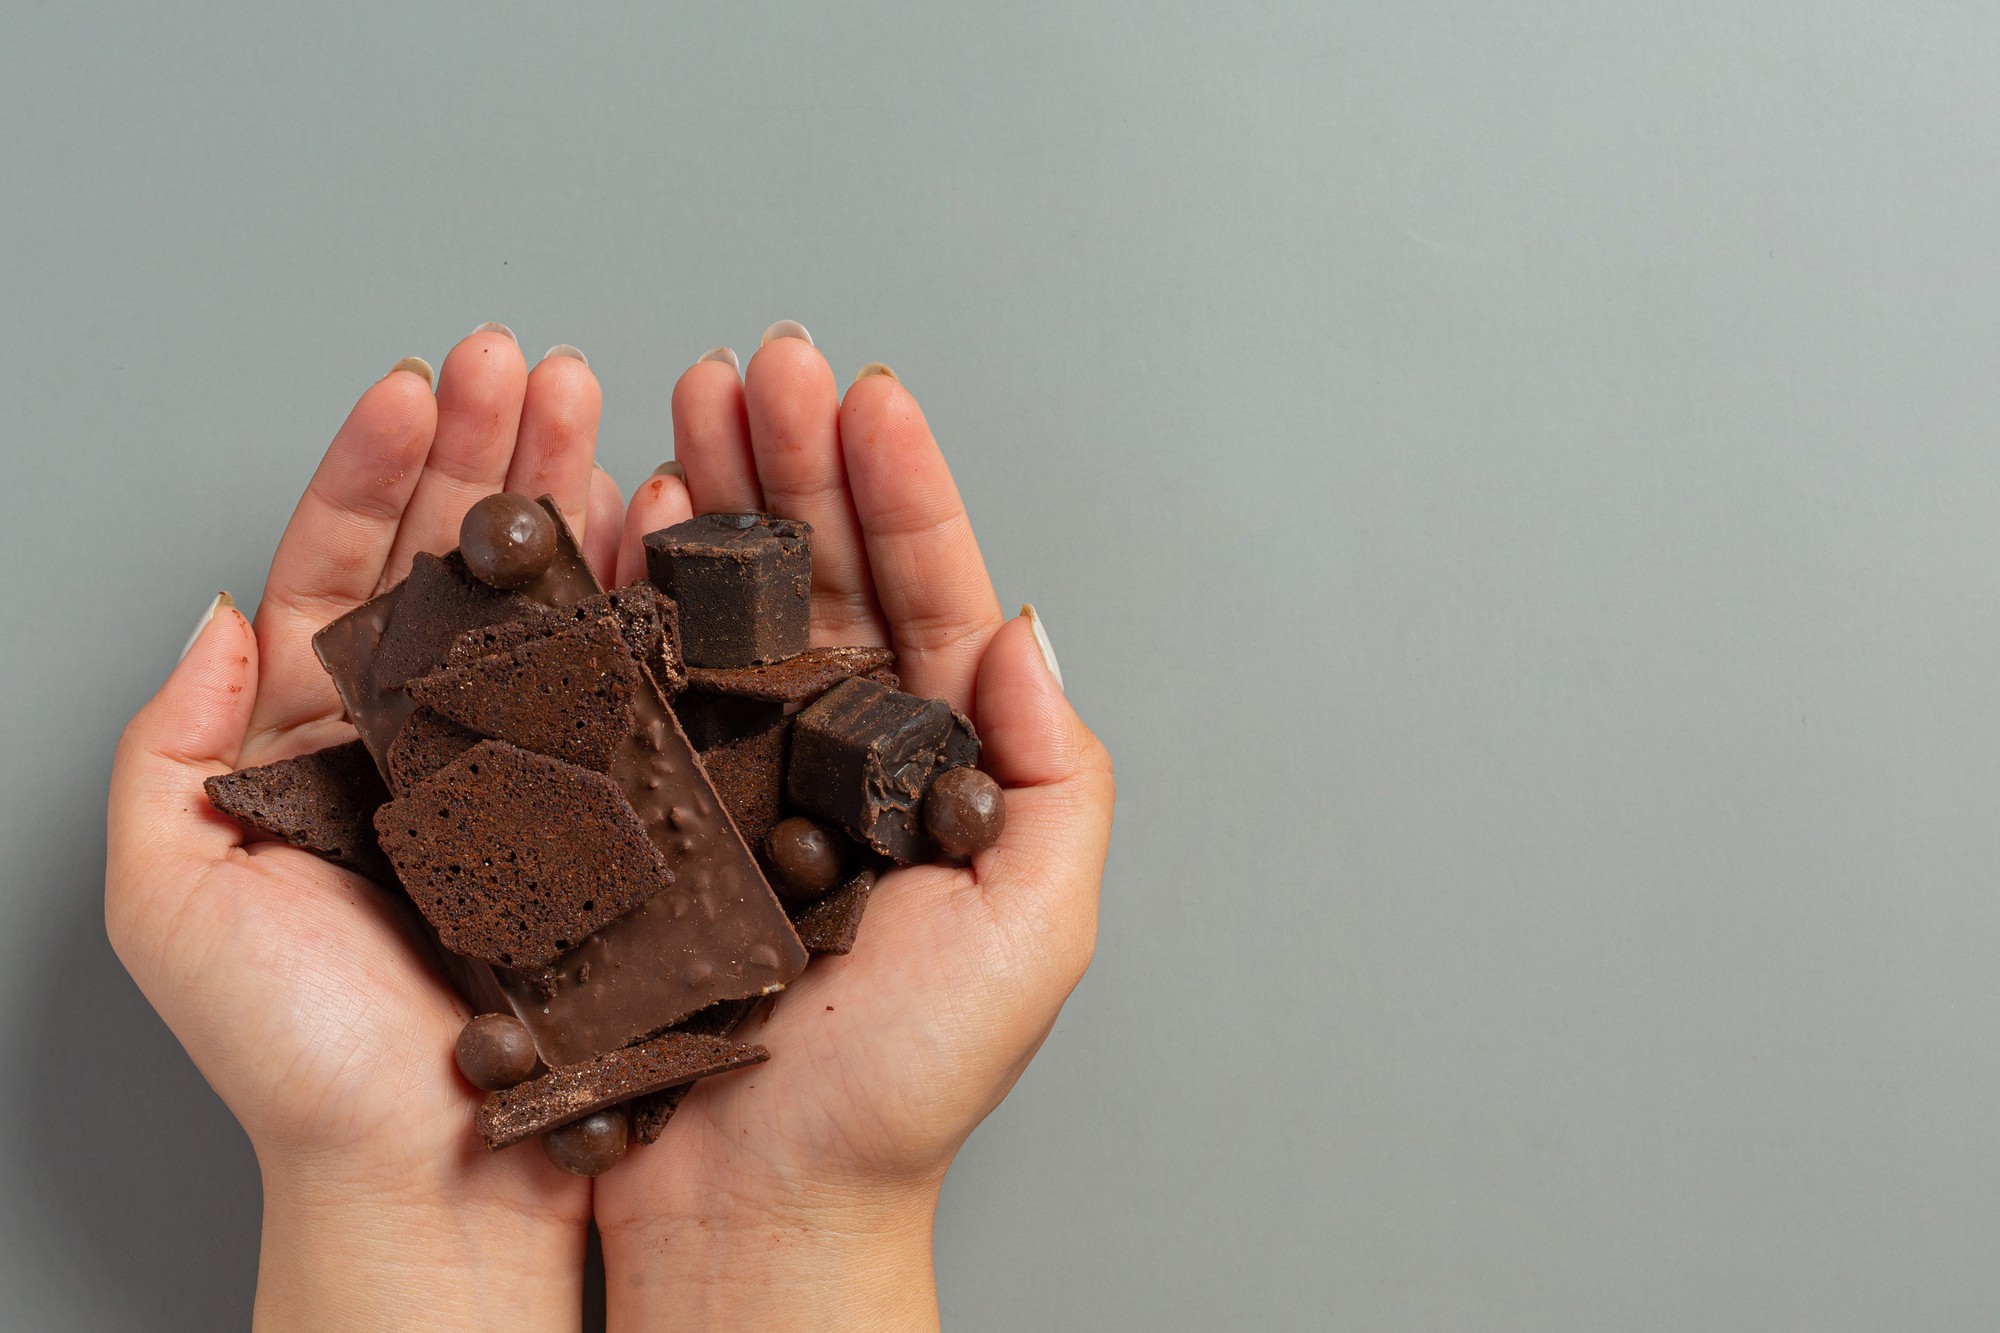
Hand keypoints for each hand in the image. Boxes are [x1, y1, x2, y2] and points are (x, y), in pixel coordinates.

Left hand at [107, 332, 625, 1329]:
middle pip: (449, 563)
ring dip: (566, 494)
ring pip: (542, 603)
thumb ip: (168, 755)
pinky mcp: (612, 813)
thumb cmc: (304, 1064)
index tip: (419, 386)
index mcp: (318, 747)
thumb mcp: (175, 902)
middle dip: (485, 449)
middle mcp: (428, 745)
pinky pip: (622, 684)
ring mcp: (527, 772)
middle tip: (523, 362)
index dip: (374, 471)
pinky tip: (651, 521)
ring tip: (593, 402)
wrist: (439, 1177)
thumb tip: (219, 614)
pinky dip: (638, 596)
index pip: (340, 574)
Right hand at [592, 334, 1115, 1330]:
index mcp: (937, 773)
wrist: (754, 1207)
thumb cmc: (898, 1096)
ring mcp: (741, 777)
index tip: (866, 392)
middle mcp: (840, 760)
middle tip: (758, 361)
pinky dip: (635, 590)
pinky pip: (643, 679)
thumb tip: (1029, 626)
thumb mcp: (1031, 932)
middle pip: (824, 574)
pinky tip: (625, 515)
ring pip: (730, 605)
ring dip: (713, 494)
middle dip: (794, 458)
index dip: (902, 488)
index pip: (931, 596)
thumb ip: (1054, 777)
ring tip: (686, 402)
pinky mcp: (650, 813)